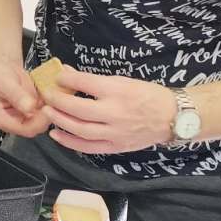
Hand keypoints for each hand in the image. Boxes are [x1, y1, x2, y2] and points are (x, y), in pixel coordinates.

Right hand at [0, 59, 47, 138]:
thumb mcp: (4, 82)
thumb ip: (17, 96)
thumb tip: (29, 107)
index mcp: (1, 119)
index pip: (25, 129)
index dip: (40, 121)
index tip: (48, 107)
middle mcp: (13, 120)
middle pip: (37, 126)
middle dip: (47, 113)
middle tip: (52, 98)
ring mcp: (24, 115)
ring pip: (44, 118)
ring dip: (50, 107)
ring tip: (49, 92)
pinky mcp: (32, 109)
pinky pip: (46, 110)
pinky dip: (50, 101)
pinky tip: (48, 90)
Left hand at [41, 67, 176, 154]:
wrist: (174, 117)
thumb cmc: (148, 95)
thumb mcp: (124, 81)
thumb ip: (94, 80)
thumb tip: (66, 73)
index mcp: (119, 92)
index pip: (86, 83)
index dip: (67, 79)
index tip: (57, 77)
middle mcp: (116, 113)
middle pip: (79, 109)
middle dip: (58, 102)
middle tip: (46, 96)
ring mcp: (116, 132)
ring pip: (81, 130)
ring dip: (60, 121)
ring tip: (47, 113)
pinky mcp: (116, 146)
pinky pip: (89, 147)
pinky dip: (70, 142)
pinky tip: (57, 135)